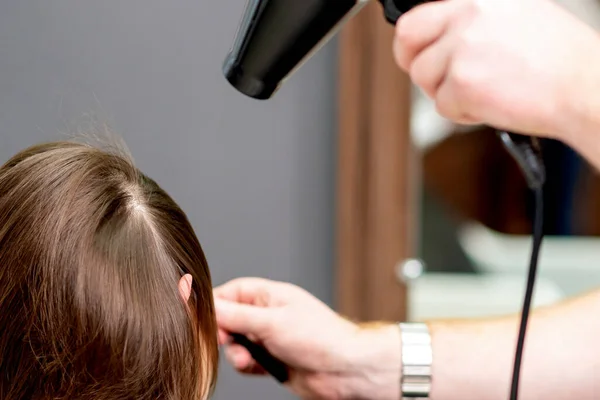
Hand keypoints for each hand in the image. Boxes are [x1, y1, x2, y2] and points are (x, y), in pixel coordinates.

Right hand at [214, 278, 400, 399]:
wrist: (344, 370)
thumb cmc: (319, 337)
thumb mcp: (271, 322)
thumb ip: (236, 315)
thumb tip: (208, 305)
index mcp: (270, 295)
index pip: (232, 292)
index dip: (215, 305)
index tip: (200, 317)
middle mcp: (269, 314)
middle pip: (230, 319)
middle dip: (225, 333)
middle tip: (227, 340)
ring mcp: (271, 337)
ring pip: (237, 342)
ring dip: (236, 352)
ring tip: (248, 357)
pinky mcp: (273, 359)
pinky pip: (248, 361)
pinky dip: (246, 365)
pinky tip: (255, 366)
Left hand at [393, 0, 599, 141]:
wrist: (583, 87)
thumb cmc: (558, 60)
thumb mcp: (516, 17)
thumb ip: (474, 22)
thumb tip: (441, 36)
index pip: (418, 17)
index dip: (414, 42)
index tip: (419, 54)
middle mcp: (467, 17)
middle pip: (407, 43)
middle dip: (417, 66)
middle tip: (437, 81)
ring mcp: (462, 48)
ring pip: (425, 79)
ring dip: (448, 93)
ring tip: (484, 92)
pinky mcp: (462, 82)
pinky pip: (442, 106)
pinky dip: (464, 113)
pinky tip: (492, 105)